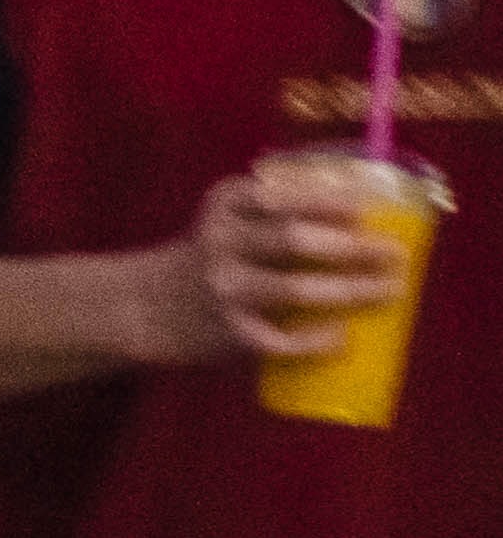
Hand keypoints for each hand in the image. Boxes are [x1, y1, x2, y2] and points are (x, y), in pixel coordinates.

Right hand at [172, 157, 422, 368]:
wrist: (143, 307)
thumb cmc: (211, 259)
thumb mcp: (229, 221)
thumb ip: (279, 215)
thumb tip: (368, 222)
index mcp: (224, 207)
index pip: (277, 197)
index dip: (325, 202)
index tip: (364, 209)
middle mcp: (220, 244)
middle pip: (293, 239)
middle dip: (352, 246)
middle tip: (394, 253)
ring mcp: (223, 290)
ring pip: (295, 290)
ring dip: (351, 290)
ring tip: (389, 290)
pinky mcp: (226, 333)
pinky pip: (281, 339)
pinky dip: (316, 340)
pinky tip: (342, 336)